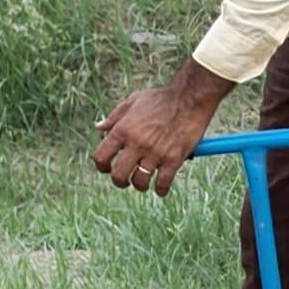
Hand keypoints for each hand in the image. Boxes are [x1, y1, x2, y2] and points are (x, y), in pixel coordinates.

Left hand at [93, 62, 229, 193]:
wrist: (190, 99)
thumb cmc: (162, 99)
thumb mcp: (133, 101)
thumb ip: (115, 117)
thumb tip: (99, 127)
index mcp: (123, 130)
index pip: (101, 156)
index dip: (102, 166)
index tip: (108, 168)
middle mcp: (137, 144)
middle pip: (119, 175)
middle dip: (119, 181)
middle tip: (125, 181)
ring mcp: (155, 153)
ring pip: (140, 182)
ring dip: (140, 185)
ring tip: (144, 183)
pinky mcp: (173, 160)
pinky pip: (162, 183)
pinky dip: (160, 189)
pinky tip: (160, 188)